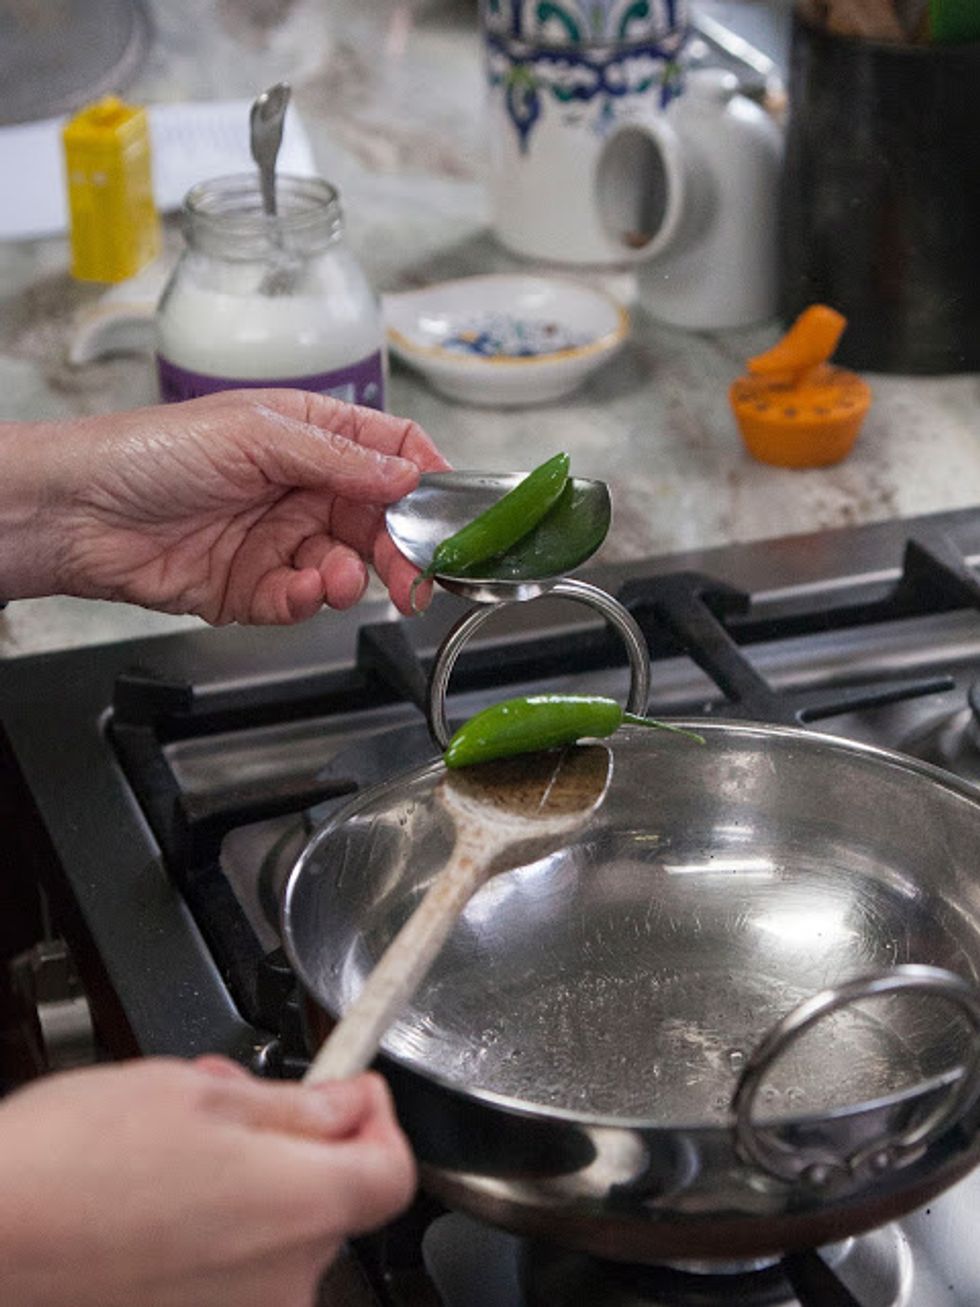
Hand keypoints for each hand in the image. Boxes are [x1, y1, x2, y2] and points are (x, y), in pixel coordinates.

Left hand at [0, 391, 449, 619]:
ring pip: (347, 567)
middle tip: (418, 578)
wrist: (79, 513)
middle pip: (380, 521)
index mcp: (309, 436)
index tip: (454, 510)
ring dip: (351, 578)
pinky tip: (297, 591)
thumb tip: (407, 473)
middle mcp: (302, 488)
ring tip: (335, 579)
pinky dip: (306, 601)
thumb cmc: (151, 452)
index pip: (390, 452)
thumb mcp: (256, 436)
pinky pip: (301, 601)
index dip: (426, 477)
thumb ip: (339, 458)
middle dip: (403, 550)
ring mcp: (279, 540)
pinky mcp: (254, 589)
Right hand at [0, 1057, 415, 1306]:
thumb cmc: (68, 1168)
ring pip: (274, 1235)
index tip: (348, 1088)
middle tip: (231, 1101)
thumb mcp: (195, 1095)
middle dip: (292, 1140)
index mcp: (298, 1209)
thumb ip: (292, 1103)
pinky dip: (211, 1234)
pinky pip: (230, 1276)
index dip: (375, 1117)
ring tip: (173, 1147)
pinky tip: (156, 1199)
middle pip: (330, 1199)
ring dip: (245, 1184)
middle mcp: (282, 1284)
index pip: (393, 1170)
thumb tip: (346, 1102)